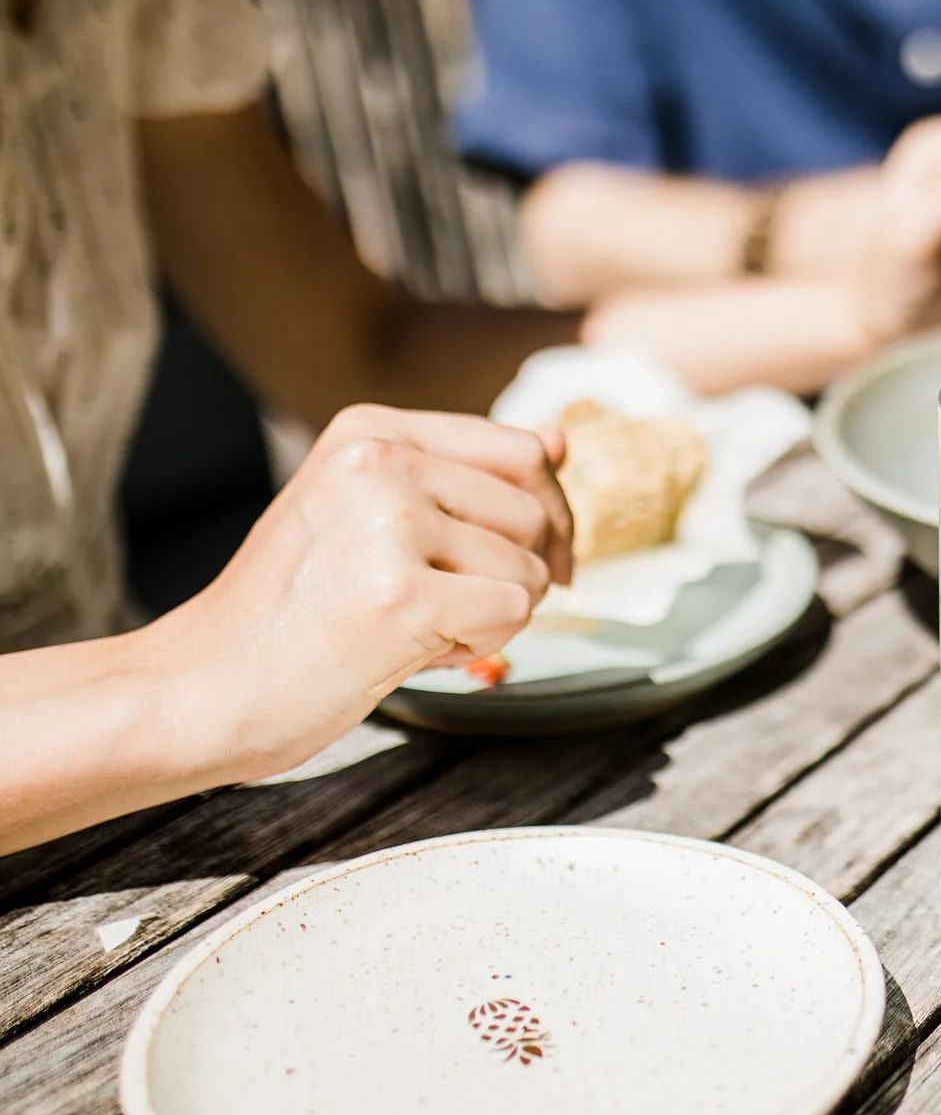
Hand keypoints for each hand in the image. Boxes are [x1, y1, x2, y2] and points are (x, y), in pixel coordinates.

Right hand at [161, 405, 572, 772]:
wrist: (204, 685)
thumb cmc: (294, 609)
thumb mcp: (371, 514)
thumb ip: (466, 479)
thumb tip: (563, 442)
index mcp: (372, 429)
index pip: (524, 451)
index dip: (549, 514)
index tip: (541, 558)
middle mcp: (381, 460)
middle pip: (535, 514)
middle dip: (515, 573)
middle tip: (442, 608)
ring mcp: (390, 524)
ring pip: (530, 570)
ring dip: (490, 615)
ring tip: (409, 628)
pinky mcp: (402, 595)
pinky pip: (512, 614)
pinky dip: (478, 646)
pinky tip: (409, 651)